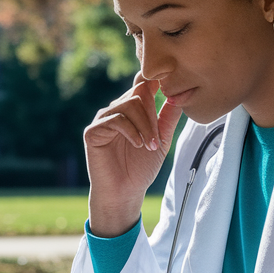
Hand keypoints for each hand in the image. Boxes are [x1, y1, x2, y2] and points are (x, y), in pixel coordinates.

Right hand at [84, 74, 184, 237]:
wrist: (125, 192)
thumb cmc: (142, 167)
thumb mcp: (161, 139)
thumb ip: (169, 117)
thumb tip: (181, 94)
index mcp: (131, 109)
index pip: (141, 83)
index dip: (154, 81)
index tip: (169, 89)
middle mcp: (115, 110)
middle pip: (139, 92)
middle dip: (153, 115)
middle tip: (158, 139)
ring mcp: (102, 119)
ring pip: (129, 104)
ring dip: (145, 125)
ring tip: (151, 146)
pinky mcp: (93, 131)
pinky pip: (116, 119)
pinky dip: (132, 131)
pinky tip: (138, 145)